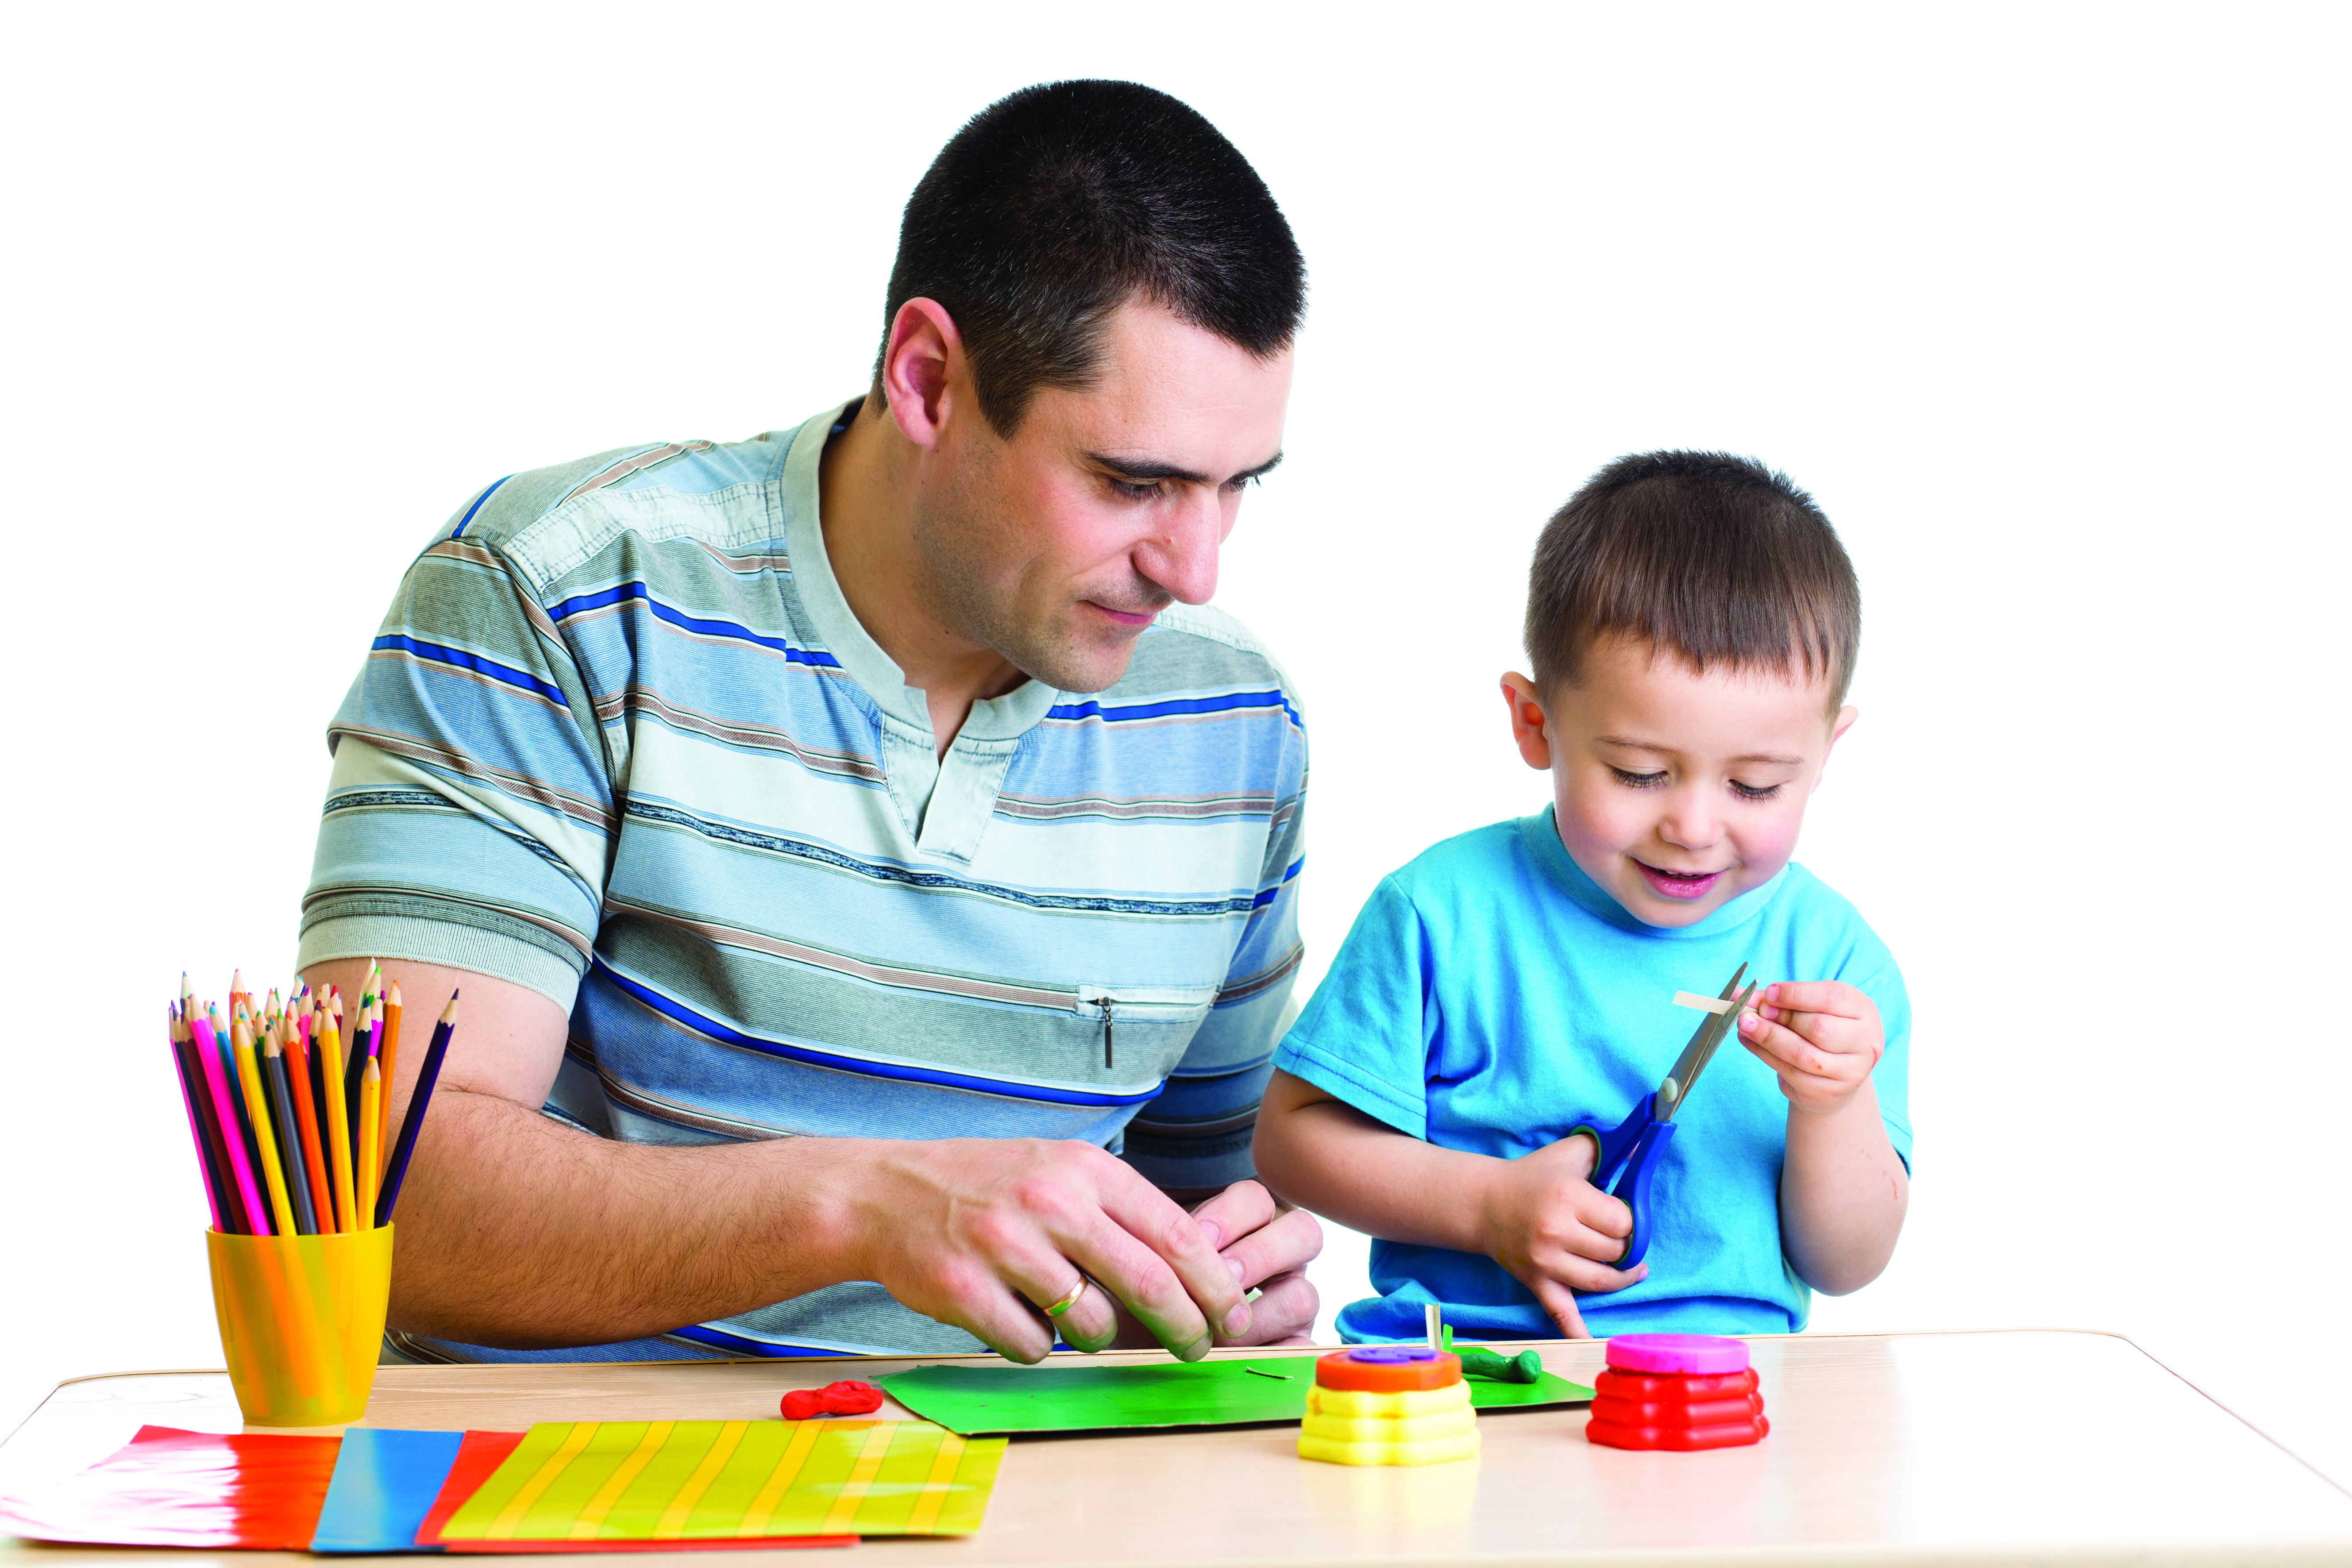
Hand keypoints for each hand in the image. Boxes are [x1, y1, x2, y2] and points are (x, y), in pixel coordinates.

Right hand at [845, 1138, 1252, 1363]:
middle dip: (1186, 1327)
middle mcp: (1050, 1202)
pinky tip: (1018, 1319)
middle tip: (1197, 1349)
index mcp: (1085, 1170)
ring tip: (1075, 1318)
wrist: (887, 1194)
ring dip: (1098, 1336)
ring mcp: (1005, 1246)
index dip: (1214, 1285)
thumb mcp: (1060, 1171)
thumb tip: (1198, 1270)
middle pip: (1148, 1283)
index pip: (1176, 1235)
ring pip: (1091, 1323)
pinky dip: (1037, 1347)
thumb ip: (1121, 1212)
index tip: (1233, 1316)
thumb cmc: (990, 1186)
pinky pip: (1032, 1346)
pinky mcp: (964, 1290)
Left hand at [1108, 1182, 1321, 1348]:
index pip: (1257, 1200)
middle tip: (1224, 1278)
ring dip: (1262, 1316)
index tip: (1198, 1238)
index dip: (1230, 1217)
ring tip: (1221, 1334)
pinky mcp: (1292, 1345)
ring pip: (1305, 1295)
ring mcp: (1292, 1301)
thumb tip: (1181, 1249)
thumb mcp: (1155, 1264)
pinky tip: (1237, 1359)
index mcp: (1248, 1224)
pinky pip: (1303, 1349)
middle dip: (1259, 1256)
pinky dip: (1273, 1354)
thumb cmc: (1153, 1295)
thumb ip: (1169, 1249)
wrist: (1148, 1340)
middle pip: (1303, 1234)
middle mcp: (1280, 1258)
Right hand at [1474, 1134, 1647, 1337]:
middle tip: (1614, 1234)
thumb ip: (1609, 1147)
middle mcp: (1555, 1232)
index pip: (1622, 1221)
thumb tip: (1644, 1144)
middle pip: (1615, 1253)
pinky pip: (1560, 1313)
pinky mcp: (1537, 1283)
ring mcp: (1546, 1263)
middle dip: (1622, 1245)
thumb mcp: (1570, 1153)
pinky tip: (1593, 1343)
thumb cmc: (1534, 1177)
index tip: (1617, 1210)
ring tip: (1627, 1267)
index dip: (1627, 1218)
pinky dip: (1577, 1330)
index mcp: (1566, 1197)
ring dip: (1619, 1276)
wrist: (1484, 1203)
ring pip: (1601, 1281)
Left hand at [1737, 981, 1883, 1114]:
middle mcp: (1865, 1041)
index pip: (1832, 998)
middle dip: (1781, 1018)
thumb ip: (1777, 999)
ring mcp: (1850, 1071)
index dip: (1797, 994)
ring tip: (1744, 1025)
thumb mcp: (1809, 1007)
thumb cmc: (1821, 1029)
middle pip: (1819, 1028)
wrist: (1836, 1074)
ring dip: (1767, 1037)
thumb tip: (1739, 993)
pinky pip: (1791, 1073)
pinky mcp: (1828, 1091)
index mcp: (1864, 1011)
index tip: (1769, 993)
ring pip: (1802, 1054)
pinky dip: (1764, 1055)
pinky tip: (1749, 1042)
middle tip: (1755, 1012)